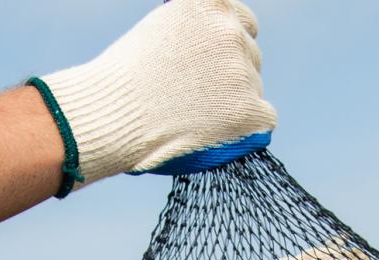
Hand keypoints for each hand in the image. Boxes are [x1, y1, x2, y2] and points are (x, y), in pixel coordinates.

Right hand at [38, 0, 276, 184]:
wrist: (113, 115)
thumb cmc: (126, 80)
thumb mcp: (161, 32)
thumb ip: (197, 34)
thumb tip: (219, 47)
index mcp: (208, 6)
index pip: (245, 21)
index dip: (232, 43)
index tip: (220, 61)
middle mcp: (230, 33)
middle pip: (250, 56)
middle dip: (230, 74)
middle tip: (196, 94)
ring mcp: (243, 72)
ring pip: (253, 88)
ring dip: (234, 100)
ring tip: (193, 111)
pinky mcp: (251, 110)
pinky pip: (265, 117)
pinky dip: (247, 126)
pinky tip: (216, 128)